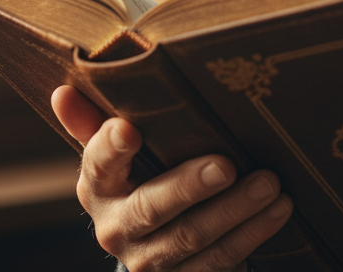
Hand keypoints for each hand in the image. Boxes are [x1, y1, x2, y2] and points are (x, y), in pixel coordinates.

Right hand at [51, 85, 293, 270]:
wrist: (149, 243)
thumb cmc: (138, 174)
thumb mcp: (114, 150)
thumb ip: (93, 120)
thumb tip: (63, 88)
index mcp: (97, 187)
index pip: (98, 164)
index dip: (111, 148)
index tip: (130, 128)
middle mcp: (116, 229)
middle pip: (150, 208)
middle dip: (190, 187)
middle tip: (227, 165)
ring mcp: (148, 262)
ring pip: (192, 238)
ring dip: (235, 212)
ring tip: (270, 184)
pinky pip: (217, 262)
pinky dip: (252, 234)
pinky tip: (279, 209)